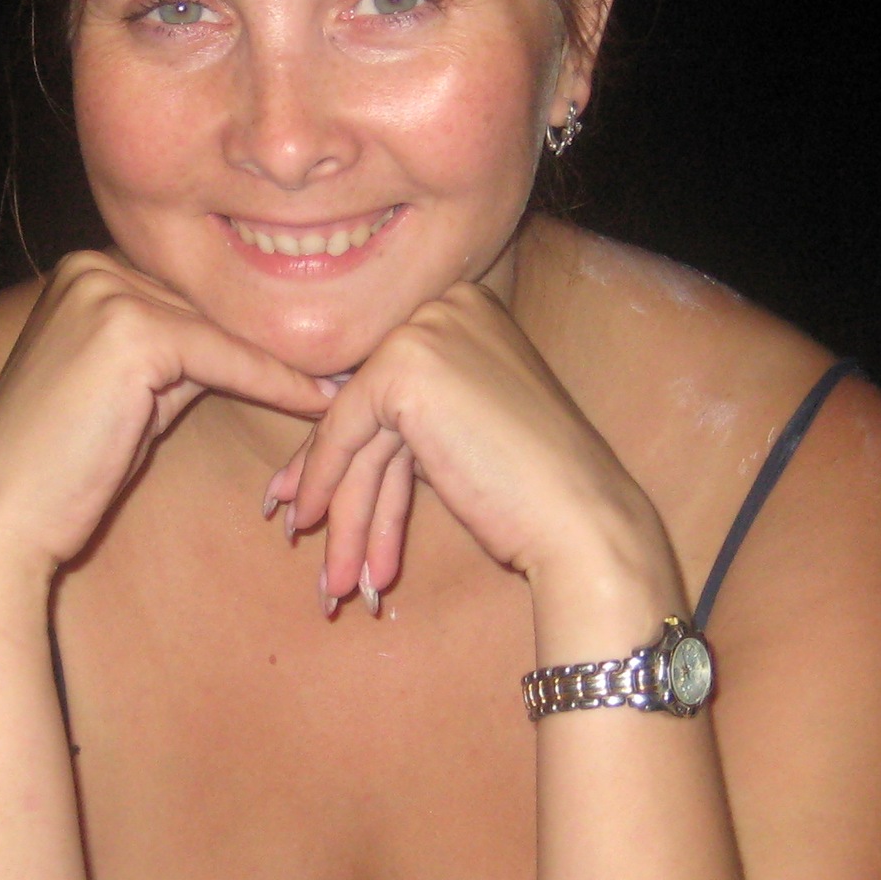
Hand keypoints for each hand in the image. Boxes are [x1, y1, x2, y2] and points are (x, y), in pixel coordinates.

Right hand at [0, 252, 331, 580]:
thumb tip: (254, 349)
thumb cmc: (62, 467)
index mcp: (85, 270)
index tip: (317, 351)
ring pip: (222, 329)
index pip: (189, 294)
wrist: (0, 517)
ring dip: (283, 361)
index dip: (249, 329)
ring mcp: (106, 293)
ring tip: (345, 380)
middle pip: (207, 304)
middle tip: (347, 362)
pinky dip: (275, 384)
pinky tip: (319, 403)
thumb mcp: (129, 391)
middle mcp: (91, 266)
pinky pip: (225, 358)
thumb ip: (178, 354)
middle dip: (271, 341)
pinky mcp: (130, 332)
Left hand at [267, 283, 681, 629]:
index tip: (313, 495)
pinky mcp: (404, 369)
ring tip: (330, 573)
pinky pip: (342, 433)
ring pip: (359, 431)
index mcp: (470, 310)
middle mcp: (447, 306)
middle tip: (299, 528)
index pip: (391, 385)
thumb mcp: (465, 431)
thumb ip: (411, 421)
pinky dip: (323, 484)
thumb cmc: (537, 488)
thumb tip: (332, 444)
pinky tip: (316, 530)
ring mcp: (426, 332)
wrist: (581, 518)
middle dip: (336, 480)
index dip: (350, 450)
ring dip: (342, 507)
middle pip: (373, 408)